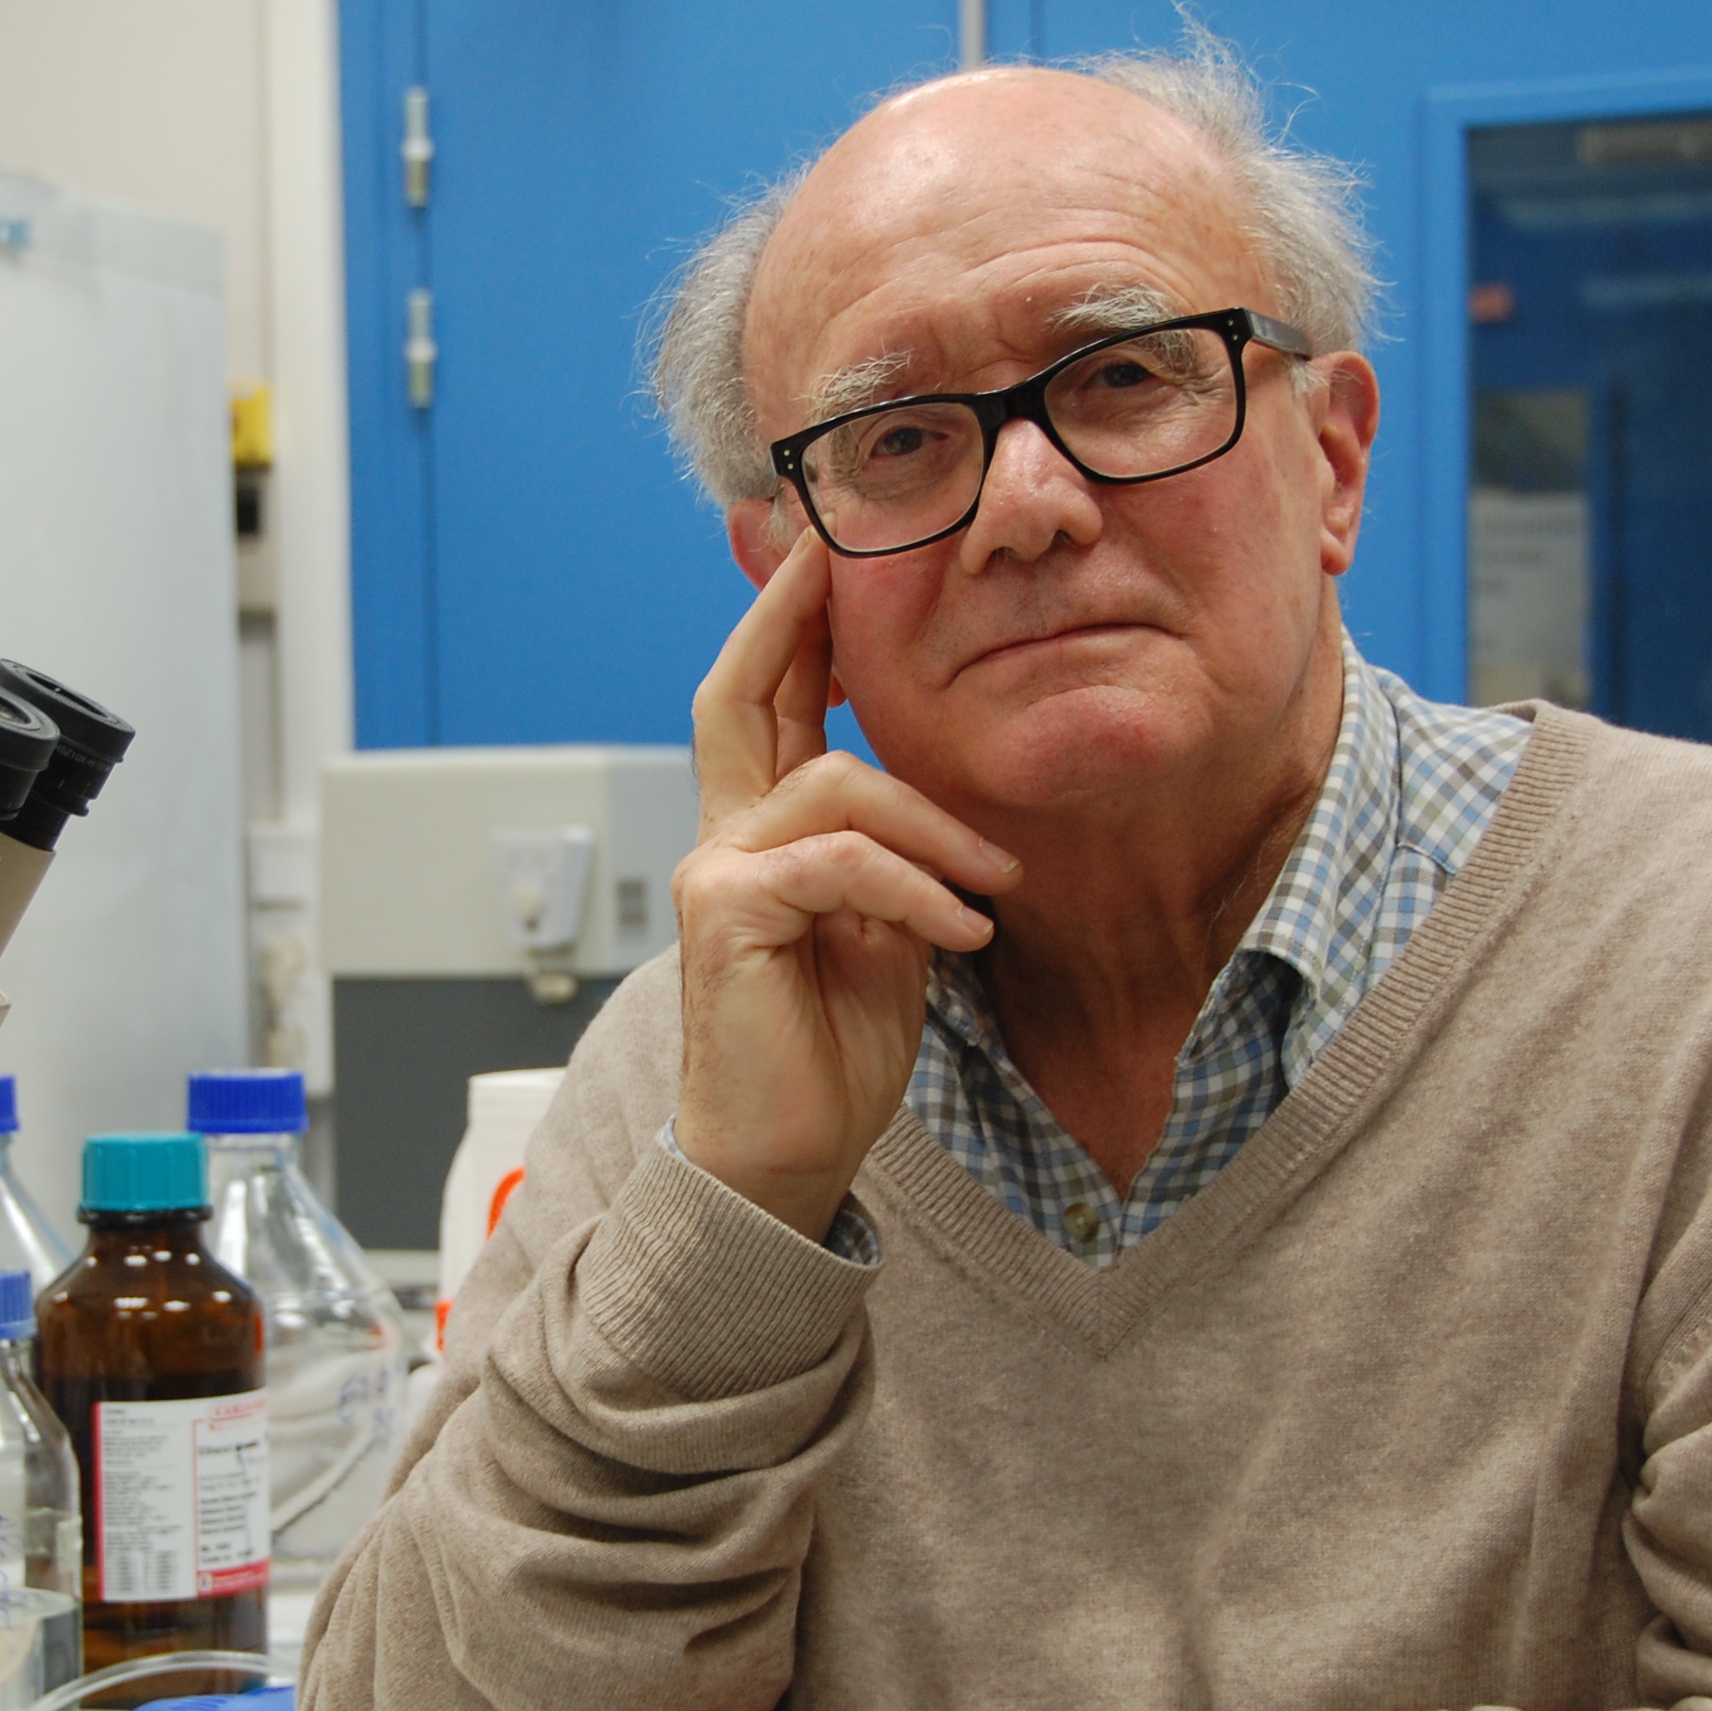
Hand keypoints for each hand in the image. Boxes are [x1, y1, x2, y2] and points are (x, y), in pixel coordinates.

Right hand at [673, 530, 1020, 1237]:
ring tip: (995, 888)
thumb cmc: (833, 1052)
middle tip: (841, 554)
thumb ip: (894, 858)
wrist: (785, 1155)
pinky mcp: (727, 916)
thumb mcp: (889, 931)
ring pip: (834, 784)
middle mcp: (724, 837)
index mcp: (762, 833)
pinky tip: (964, 933)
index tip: (835, 555)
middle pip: (741, 689)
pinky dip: (916, 889)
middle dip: (795, 613)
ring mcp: (716, 872)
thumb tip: (944, 801)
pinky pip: (840, 863)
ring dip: (934, 827)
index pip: (767, 700)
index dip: (795, 622)